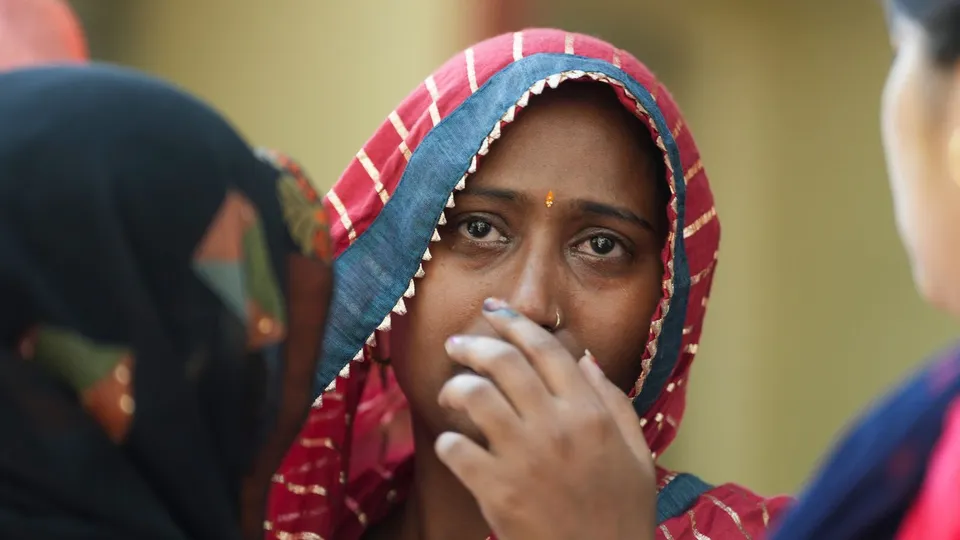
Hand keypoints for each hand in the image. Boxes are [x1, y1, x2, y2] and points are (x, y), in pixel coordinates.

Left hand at [436, 298, 656, 539]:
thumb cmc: (621, 512)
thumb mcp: (636, 453)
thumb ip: (613, 401)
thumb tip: (584, 359)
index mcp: (591, 413)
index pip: (546, 349)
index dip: (515, 322)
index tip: (494, 310)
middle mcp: (556, 426)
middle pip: (502, 362)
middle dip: (473, 344)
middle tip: (457, 344)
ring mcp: (523, 458)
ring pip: (474, 396)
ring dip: (455, 387)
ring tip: (451, 392)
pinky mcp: (496, 491)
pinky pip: (456, 448)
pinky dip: (448, 442)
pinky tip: (455, 446)